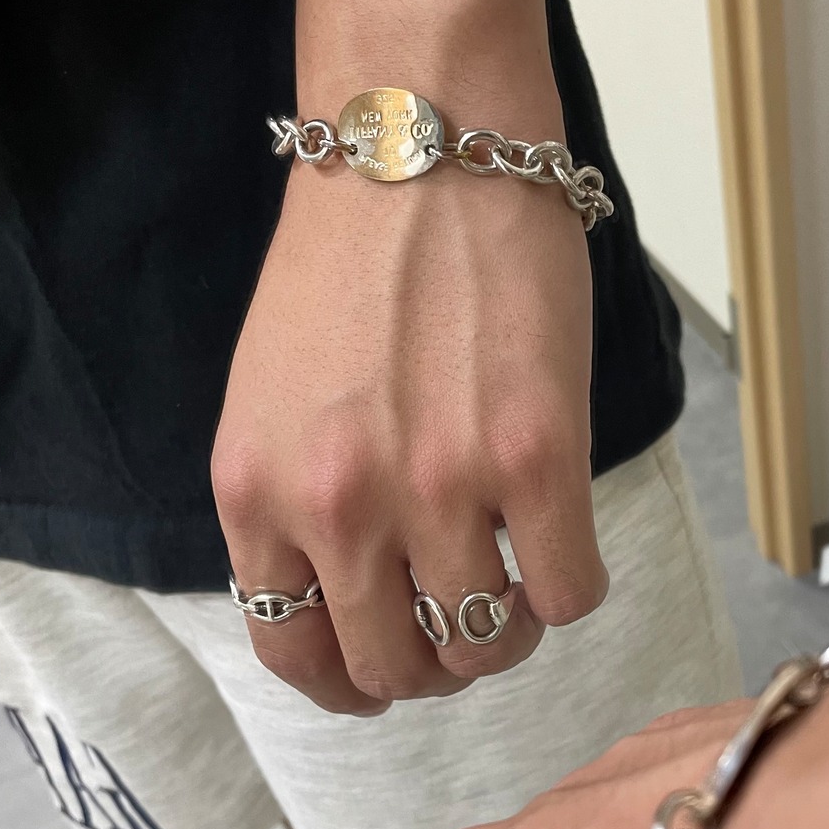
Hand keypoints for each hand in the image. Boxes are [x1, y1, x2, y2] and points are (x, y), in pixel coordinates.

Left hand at [212, 84, 608, 713]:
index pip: (295, 653)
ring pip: (488, 643)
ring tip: (518, 574)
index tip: (387, 670)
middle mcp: (339, 508)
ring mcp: (440, 488)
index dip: (350, 682)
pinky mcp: (536, 457)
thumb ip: (300, 507)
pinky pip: (569, 595)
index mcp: (257, 494)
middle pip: (398, 667)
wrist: (420, 146)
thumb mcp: (275, 402)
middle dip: (436, 664)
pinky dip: (571, 588)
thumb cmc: (348, 263)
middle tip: (464, 620)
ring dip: (509, 630)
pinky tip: (562, 535)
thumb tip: (369, 594)